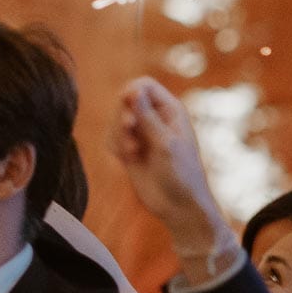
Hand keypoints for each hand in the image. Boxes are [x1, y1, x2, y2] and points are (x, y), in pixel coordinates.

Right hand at [108, 78, 230, 253]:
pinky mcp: (130, 150)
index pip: (144, 85)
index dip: (131, 92)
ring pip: (115, 120)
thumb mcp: (165, 143)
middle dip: (122, 117)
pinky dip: (115, 147)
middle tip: (130, 132)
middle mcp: (155, 119)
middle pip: (125, 101)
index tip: (128, 106)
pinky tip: (128, 160)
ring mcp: (142, 134)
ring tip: (132, 153)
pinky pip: (111, 138)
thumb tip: (133, 90)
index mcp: (170, 110)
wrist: (178, 207)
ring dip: (118, 135)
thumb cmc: (180, 174)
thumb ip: (147, 116)